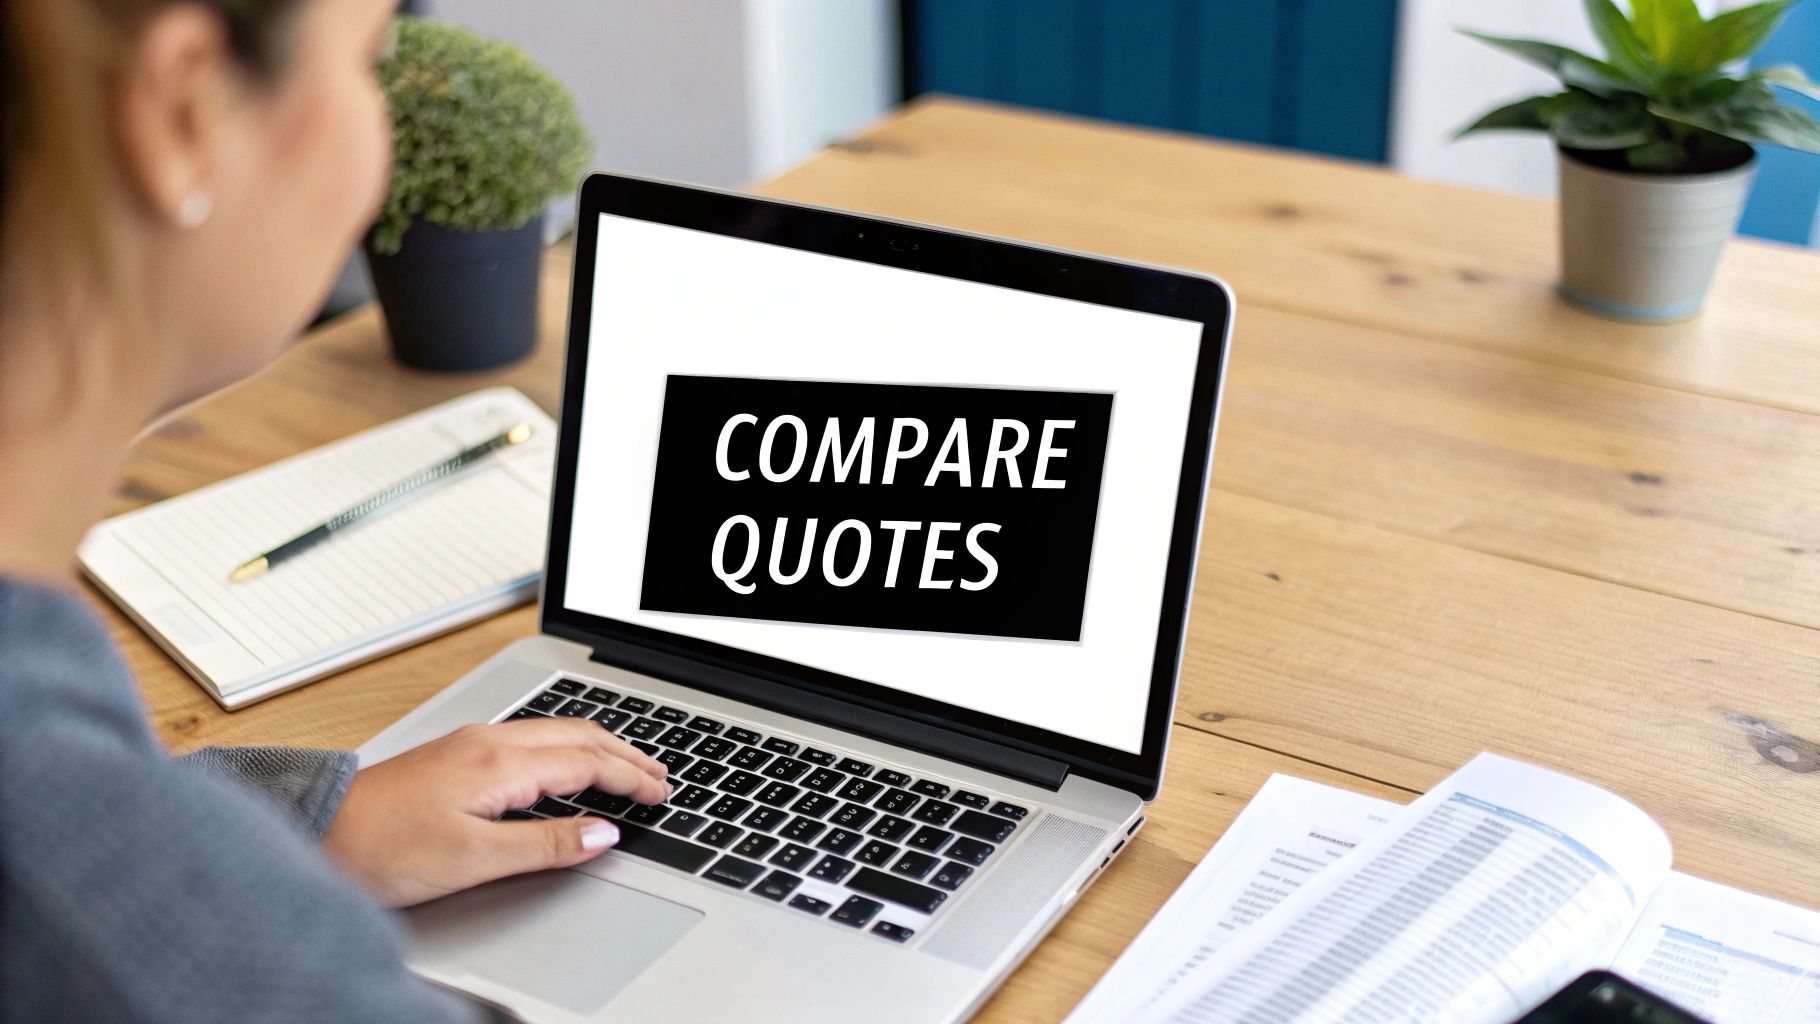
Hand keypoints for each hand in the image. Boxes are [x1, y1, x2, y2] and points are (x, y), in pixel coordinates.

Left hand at [322, 718, 670, 906]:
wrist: (316, 833)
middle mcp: (489, 741)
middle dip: (626, 754)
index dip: (630, 777)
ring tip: (627, 767)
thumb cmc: (382, 847)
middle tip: (660, 776)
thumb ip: (546, 844)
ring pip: (555, 733)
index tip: (660, 794)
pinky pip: (532, 740)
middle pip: (578, 736)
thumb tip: (602, 833)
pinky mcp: (457, 755)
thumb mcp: (475, 858)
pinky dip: (568, 751)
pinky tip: (570, 768)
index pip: (587, 761)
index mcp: (500, 761)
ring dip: (599, 748)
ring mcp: (471, 744)